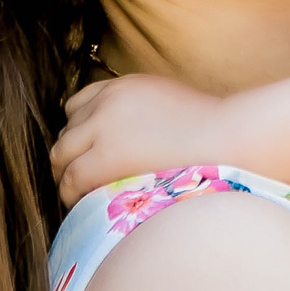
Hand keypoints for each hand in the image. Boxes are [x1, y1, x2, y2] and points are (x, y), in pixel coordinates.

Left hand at [53, 74, 232, 206]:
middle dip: (70, 155)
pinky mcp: (104, 157)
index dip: (80, 132)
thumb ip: (141, 113)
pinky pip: (71, 178)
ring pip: (62, 154)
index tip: (87, 153)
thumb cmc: (213, 130)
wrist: (228, 138)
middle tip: (79, 179)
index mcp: (124, 85)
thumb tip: (130, 141)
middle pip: (67, 130)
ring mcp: (103, 127)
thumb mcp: (169, 103)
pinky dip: (70, 193)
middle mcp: (108, 100)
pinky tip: (83, 205)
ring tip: (79, 196)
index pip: (79, 105)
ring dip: (66, 175)